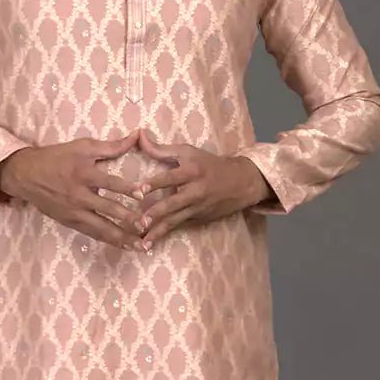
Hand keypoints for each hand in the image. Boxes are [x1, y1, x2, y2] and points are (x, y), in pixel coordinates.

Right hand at [0, 129, 149, 249]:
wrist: (26, 175)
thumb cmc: (57, 157)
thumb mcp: (82, 147)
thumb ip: (112, 146)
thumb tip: (137, 136)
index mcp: (83, 174)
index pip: (109, 183)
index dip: (127, 188)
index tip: (143, 194)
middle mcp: (79, 196)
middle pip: (107, 210)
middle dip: (128, 219)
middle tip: (147, 226)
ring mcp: (74, 212)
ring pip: (101, 228)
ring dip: (122, 238)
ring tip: (140, 246)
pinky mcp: (70, 222)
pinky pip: (92, 233)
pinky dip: (109, 240)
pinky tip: (124, 246)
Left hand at [131, 128, 273, 247]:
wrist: (240, 183)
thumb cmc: (209, 164)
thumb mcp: (188, 152)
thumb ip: (161, 149)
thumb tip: (138, 135)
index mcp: (192, 171)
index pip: (170, 177)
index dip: (154, 183)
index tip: (139, 190)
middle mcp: (195, 191)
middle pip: (173, 203)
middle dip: (156, 213)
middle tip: (139, 222)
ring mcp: (197, 208)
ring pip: (175, 220)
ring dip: (158, 232)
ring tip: (142, 242)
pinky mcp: (198, 219)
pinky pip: (178, 227)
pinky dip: (164, 236)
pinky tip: (149, 244)